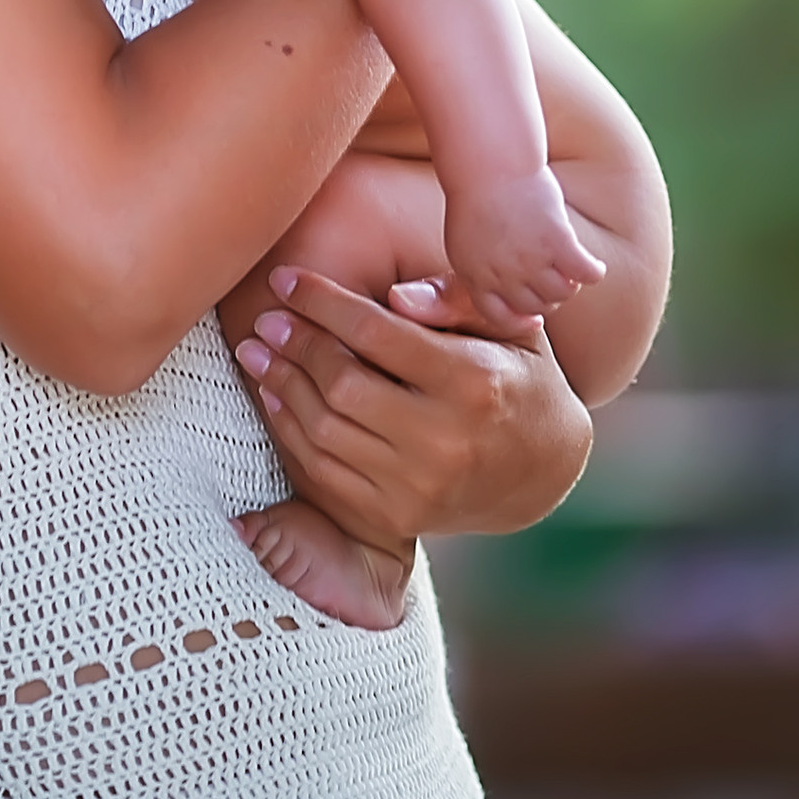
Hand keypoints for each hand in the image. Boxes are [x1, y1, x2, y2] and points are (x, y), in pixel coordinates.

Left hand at [239, 264, 591, 539]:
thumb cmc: (518, 376)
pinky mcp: (398, 519)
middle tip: (265, 318)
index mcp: (472, 381)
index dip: (322, 302)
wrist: (543, 471)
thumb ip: (456, 299)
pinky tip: (273, 397)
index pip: (376, 332)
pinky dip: (291, 432)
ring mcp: (419, 487)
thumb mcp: (509, 326)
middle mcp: (445, 439)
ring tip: (255, 352)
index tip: (285, 280)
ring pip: (325, 431)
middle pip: (343, 384)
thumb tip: (397, 295)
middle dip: (294, 344)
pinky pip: (324, 473)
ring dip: (281, 386)